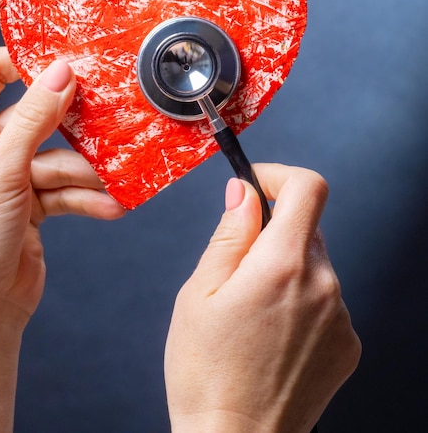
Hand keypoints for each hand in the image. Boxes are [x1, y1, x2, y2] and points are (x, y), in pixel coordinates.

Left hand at [0, 47, 123, 432]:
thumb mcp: (4, 171)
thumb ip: (34, 118)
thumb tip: (61, 71)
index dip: (22, 62)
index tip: (63, 62)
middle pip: (34, 116)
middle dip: (69, 126)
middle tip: (104, 116)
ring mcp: (9, 175)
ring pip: (57, 157)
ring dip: (84, 173)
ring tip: (111, 181)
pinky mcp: (31, 201)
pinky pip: (64, 188)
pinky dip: (85, 197)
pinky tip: (110, 206)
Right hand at [164, 164, 360, 432]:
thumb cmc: (205, 372)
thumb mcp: (200, 292)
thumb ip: (230, 234)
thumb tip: (244, 192)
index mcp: (282, 266)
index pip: (308, 188)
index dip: (281, 176)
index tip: (258, 185)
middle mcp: (324, 286)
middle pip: (306, 227)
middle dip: (272, 232)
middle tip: (237, 268)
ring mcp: (341, 317)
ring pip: (314, 263)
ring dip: (285, 268)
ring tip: (251, 312)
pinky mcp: (348, 343)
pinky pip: (326, 298)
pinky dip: (301, 300)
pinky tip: (272, 334)